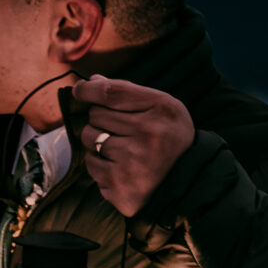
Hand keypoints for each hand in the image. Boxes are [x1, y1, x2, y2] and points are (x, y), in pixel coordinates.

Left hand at [70, 75, 194, 216]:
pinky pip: (91, 166)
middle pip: (97, 114)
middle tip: (118, 129)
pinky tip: (119, 167)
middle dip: (99, 119)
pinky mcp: (120, 186)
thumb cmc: (169, 139)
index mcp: (161, 110)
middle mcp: (147, 135)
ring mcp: (132, 163)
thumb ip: (129, 93)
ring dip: (96, 141)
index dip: (89, 89)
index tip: (79, 89)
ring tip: (119, 148)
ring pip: (89, 139)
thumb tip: (93, 81)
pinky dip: (99, 165)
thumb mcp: (162, 108)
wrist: (188, 183)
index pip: (112, 93)